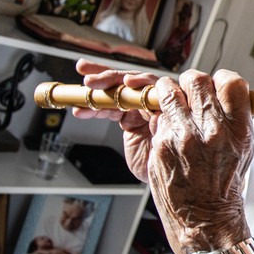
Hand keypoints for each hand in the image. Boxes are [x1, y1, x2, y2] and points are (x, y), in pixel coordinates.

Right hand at [74, 58, 158, 181]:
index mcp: (167, 104)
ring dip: (96, 91)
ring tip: (81, 90)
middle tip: (91, 80)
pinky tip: (80, 110)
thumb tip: (155, 114)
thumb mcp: (168, 144)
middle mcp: (153, 102)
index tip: (127, 82)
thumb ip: (162, 127)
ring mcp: (139, 109)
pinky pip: (109, 109)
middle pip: (130, 84)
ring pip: (116, 94)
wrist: (166, 175)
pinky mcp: (127, 118)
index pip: (152, 87)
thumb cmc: (174, 160)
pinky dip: (94, 110)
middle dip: (110, 79)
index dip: (139, 81)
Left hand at [148, 69, 253, 253]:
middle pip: (197, 80)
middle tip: (189, 91)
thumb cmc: (225, 186)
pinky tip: (167, 132)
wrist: (205, 218)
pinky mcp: (160, 145)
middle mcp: (212, 130)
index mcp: (238, 129)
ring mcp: (184, 136)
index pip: (230, 83)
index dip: (221, 79)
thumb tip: (221, 94)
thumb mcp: (244, 149)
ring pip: (169, 90)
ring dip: (168, 92)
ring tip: (171, 101)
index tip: (216, 85)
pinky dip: (160, 120)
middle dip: (191, 83)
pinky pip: (157, 117)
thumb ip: (235, 118)